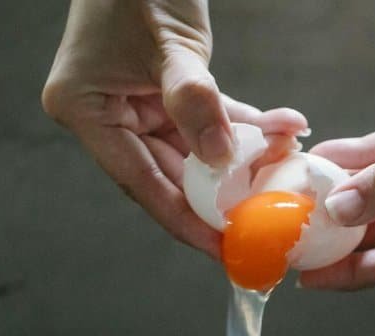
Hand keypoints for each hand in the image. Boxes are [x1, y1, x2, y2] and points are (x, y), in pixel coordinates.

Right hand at [42, 0, 307, 258]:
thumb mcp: (169, 47)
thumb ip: (195, 103)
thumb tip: (221, 160)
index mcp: (85, 111)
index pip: (142, 182)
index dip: (186, 220)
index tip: (224, 249)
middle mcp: (107, 115)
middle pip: (172, 175)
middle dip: (224, 197)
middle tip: (267, 224)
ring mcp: (136, 104)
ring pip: (198, 152)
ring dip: (245, 159)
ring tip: (288, 173)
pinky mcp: (167, 92)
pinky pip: (212, 121)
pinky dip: (246, 127)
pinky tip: (286, 131)